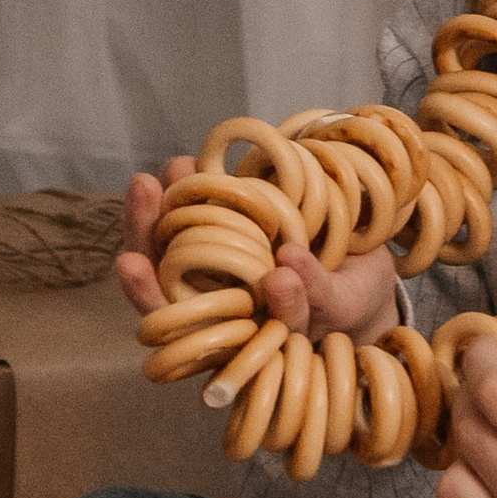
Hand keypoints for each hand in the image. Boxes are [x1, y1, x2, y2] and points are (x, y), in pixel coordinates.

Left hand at [117, 159, 402, 348]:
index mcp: (234, 332)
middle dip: (143, 234)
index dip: (148, 295)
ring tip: (161, 171)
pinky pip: (199, 214)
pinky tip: (183, 165)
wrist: (367, 275)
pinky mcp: (233, 233)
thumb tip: (279, 272)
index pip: (174, 321)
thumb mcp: (340, 306)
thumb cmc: (351, 304)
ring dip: (160, 208)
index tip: (128, 264)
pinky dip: (190, 188)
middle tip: (142, 191)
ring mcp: (221, 269)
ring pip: (171, 245)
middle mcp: (218, 303)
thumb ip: (314, 295)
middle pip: (160, 278)